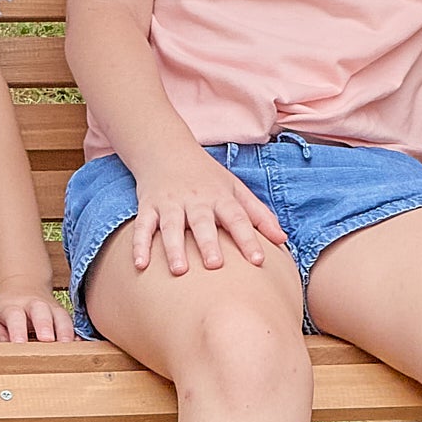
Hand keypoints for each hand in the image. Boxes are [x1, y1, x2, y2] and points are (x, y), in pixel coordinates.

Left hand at [0, 288, 73, 343]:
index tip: (19, 343)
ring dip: (65, 331)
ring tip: (66, 345)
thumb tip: (4, 348)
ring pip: (61, 316)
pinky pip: (72, 323)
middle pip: (41, 311)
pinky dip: (76, 334)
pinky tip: (79, 344)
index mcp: (13, 306)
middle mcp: (34, 305)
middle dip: (45, 325)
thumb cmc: (6, 309)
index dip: (17, 329)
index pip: (14, 316)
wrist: (23, 287)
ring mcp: (51, 309)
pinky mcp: (63, 315)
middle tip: (46, 339)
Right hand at [129, 150, 289, 276]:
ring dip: (174, 247)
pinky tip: (140, 265)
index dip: (249, 238)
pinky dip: (139, 245)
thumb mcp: (236, 189)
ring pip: (171, 226)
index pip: (238, 217)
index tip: (259, 260)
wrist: (167, 150)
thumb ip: (259, 214)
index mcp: (220, 196)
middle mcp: (195, 199)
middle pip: (203, 222)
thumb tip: (282, 239)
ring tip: (178, 270)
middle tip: (215, 264)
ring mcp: (170, 203)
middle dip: (208, 242)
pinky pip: (142, 227)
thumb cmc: (208, 177)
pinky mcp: (148, 206)